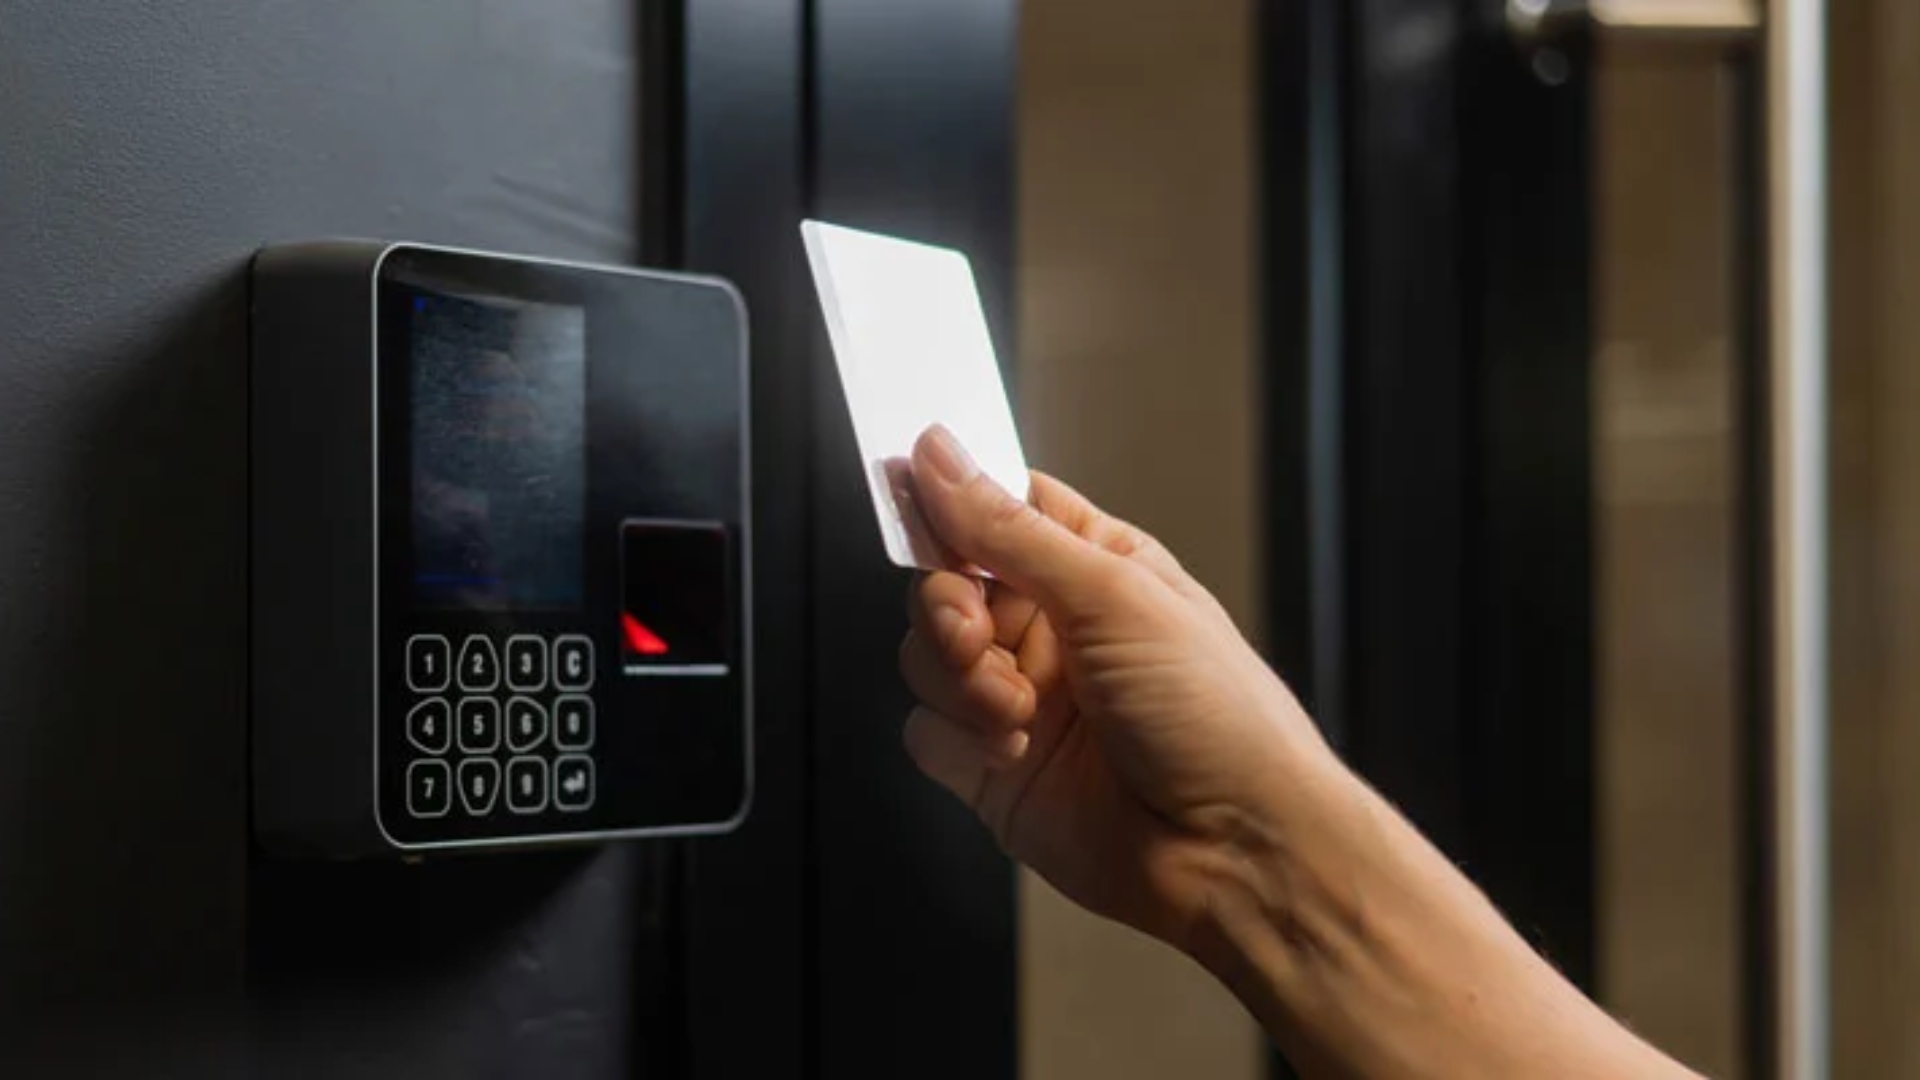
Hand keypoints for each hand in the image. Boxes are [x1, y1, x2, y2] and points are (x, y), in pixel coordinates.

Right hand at [897, 425, 1329, 950]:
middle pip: (944, 584)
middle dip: (946, 606)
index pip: (997, 507)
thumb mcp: (1116, 596)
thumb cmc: (1221, 720)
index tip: (913, 498)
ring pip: (924, 658)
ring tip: (1019, 709)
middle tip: (973, 631)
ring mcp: (1021, 700)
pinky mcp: (994, 770)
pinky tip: (1014, 751)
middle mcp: (1052, 630)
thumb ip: (1011, 530)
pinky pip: (925, 732)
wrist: (1237, 852)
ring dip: (958, 680)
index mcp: (1093, 568)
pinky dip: (957, 738)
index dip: (949, 501)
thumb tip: (942, 458)